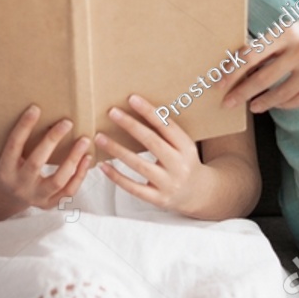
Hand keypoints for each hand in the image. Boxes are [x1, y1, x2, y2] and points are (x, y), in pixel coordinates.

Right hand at [0, 105, 92, 212]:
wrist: (3, 198)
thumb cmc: (6, 168)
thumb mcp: (3, 155)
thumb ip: (18, 141)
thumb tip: (36, 111)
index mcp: (4, 170)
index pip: (14, 145)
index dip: (24, 127)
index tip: (36, 109)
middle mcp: (19, 185)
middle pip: (36, 163)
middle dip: (52, 141)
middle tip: (67, 122)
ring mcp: (35, 197)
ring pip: (58, 180)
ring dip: (73, 159)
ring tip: (84, 140)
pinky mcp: (48, 204)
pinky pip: (68, 191)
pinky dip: (80, 175)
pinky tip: (87, 158)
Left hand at [93, 95, 215, 215]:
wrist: (198, 194)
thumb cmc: (184, 163)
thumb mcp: (183, 146)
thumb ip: (166, 132)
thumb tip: (138, 109)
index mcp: (186, 147)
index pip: (167, 126)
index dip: (149, 112)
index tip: (132, 99)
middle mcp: (179, 165)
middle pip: (152, 142)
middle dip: (130, 125)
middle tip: (112, 112)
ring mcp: (169, 184)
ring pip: (139, 165)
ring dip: (117, 150)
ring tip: (100, 137)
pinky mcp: (158, 199)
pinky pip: (133, 187)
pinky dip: (116, 176)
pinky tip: (103, 165)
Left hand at [220, 17, 298, 112]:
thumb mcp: (283, 34)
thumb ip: (262, 49)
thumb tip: (230, 70)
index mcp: (286, 32)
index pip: (252, 55)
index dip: (233, 72)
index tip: (219, 84)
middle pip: (264, 78)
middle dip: (242, 93)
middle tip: (227, 103)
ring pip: (282, 94)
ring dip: (263, 102)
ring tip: (253, 106)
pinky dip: (285, 104)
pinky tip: (276, 104)